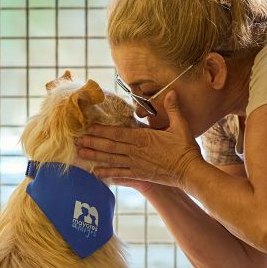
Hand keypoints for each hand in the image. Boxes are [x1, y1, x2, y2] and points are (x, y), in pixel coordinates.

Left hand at [76, 91, 203, 187]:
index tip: (89, 127)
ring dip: (95, 157)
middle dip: (92, 143)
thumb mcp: (181, 126)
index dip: (103, 131)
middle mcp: (136, 152)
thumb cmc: (185, 149)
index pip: (119, 133)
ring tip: (80, 154)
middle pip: (110, 147)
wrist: (190, 172)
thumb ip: (173, 109)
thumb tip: (171, 92)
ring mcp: (136, 165)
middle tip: (76, 141)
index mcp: (144, 139)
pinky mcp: (140, 175)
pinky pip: (120, 175)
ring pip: (111, 160)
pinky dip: (108, 174)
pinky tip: (96, 173)